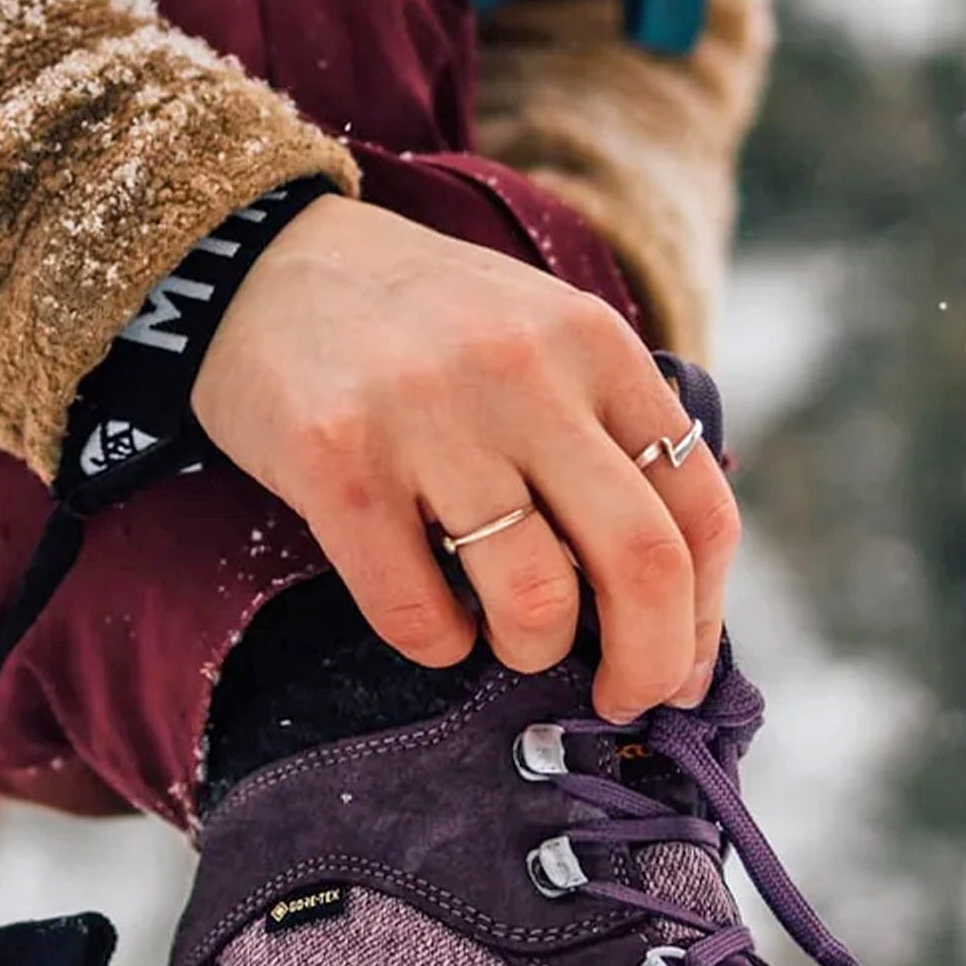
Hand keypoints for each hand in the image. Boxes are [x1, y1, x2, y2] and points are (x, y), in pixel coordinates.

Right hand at [190, 195, 736, 718]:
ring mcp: (428, 417)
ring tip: (504, 636)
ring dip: (531, 648)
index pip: (698, 508)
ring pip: (535, 598)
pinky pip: (418, 612)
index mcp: (594, 343)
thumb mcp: (537, 338)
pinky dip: (440, 645)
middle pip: (640, 562)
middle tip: (620, 701)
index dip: (702, 617)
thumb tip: (666, 600)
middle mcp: (524, 372)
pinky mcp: (337, 464)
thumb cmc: (418, 329)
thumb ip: (602, 435)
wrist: (263, 264)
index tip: (679, 673)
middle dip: (646, 664)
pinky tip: (434, 621)